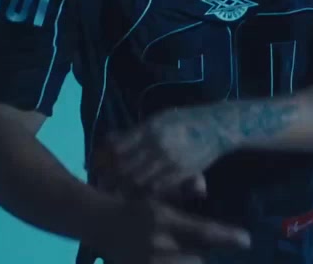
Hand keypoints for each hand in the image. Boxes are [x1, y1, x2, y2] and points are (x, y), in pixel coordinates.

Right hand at [89, 196, 250, 263]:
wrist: (98, 223)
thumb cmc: (134, 203)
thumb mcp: (159, 193)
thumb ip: (183, 189)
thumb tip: (203, 188)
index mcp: (163, 219)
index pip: (203, 231)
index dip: (228, 237)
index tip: (247, 240)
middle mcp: (156, 244)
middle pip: (197, 258)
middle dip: (202, 254)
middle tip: (200, 247)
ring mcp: (146, 262)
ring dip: (189, 261)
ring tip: (182, 251)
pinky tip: (174, 256)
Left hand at [94, 105, 236, 197]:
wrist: (218, 128)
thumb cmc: (186, 120)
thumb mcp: (160, 118)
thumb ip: (137, 132)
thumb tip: (111, 143)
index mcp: (150, 129)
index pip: (118, 149)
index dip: (104, 160)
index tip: (95, 167)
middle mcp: (158, 146)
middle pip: (125, 168)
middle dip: (110, 179)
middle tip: (101, 185)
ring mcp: (170, 162)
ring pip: (139, 182)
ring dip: (125, 188)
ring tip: (115, 193)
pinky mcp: (181, 174)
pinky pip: (157, 188)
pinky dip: (144, 193)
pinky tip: (137, 194)